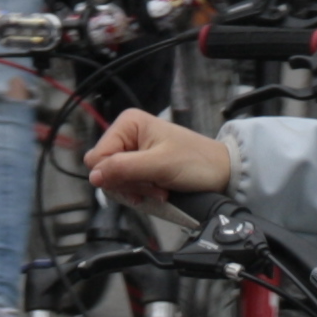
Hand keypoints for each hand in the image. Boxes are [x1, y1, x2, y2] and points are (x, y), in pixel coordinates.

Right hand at [85, 109, 231, 204]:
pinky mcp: (140, 165)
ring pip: (115, 180)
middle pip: (105, 170)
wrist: (222, 172)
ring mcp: (133, 151)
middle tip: (154, 187)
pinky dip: (141, 192)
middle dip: (128, 184)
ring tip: (160, 189)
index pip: (98, 157)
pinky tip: (158, 191)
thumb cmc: (196, 162)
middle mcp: (127, 134)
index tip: (138, 183)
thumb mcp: (159, 165)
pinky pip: (127, 184)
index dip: (113, 175)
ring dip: (137, 190)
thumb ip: (124, 169)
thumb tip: (94, 177)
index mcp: (128, 124)